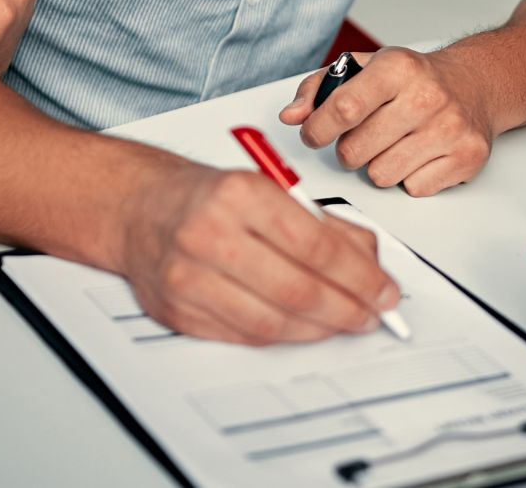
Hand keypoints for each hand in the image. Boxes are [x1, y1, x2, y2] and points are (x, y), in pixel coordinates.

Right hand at [112, 157, 400, 344]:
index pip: (316, 246)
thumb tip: (372, 265)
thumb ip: (326, 225)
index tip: (384, 291)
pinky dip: (282, 336)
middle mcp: (209, 233)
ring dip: (318, 330)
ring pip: (271, 322)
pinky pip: (243, 336)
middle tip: (372, 314)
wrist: (141, 208)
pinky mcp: (177, 311)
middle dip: (347, 309)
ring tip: (343, 323)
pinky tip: (303, 327)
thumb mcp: (272, 189)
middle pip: (297, 289)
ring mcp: (188, 277)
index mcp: (241, 193)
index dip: (360, 277)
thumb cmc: (211, 198)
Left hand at [279, 47, 497, 195]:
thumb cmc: (414, 79)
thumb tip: (293, 116)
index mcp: (397, 68)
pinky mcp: (467, 157)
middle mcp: (426, 97)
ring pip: (381, 175)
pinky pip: (413, 189)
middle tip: (363, 137)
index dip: (318, 128)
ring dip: (379, 165)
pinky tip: (419, 154)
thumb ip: (320, 89)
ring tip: (394, 143)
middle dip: (349, 150)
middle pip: (356, 151)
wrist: (475, 84)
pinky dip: (410, 177)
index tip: (313, 134)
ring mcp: (449, 129)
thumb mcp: (366, 67)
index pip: (344, 107)